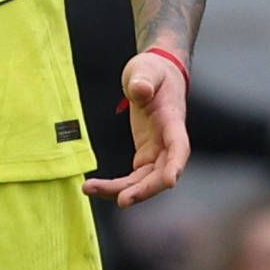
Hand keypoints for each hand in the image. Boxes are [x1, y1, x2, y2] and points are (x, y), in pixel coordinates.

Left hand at [87, 49, 191, 206]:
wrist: (155, 75)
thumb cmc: (153, 71)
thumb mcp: (146, 68)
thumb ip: (144, 79)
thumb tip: (141, 90)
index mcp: (172, 120)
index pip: (179, 146)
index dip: (176, 164)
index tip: (170, 181)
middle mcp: (168, 141)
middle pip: (162, 172)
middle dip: (144, 189)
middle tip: (121, 201)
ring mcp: (158, 150)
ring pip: (145, 180)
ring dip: (122, 190)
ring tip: (90, 189)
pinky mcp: (145, 155)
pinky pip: (133, 178)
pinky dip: (116, 185)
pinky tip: (93, 188)